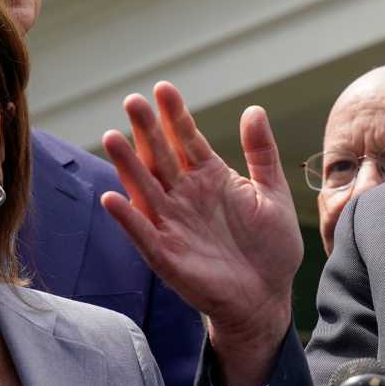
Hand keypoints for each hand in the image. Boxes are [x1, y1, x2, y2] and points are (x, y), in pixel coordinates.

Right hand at [101, 82, 303, 385]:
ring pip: (144, 188)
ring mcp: (173, 224)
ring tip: (112, 137)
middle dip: (146, 130)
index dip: (175, 115)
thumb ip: (261, 153)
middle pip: (161, 156)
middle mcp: (185, 196)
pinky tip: (113, 198)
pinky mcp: (167, 255)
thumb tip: (254, 109)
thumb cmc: (270, 247)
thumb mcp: (273, 193)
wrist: (268, 297)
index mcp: (210, 178)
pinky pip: (143, 233)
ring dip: (128, 165)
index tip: (164, 88)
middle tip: (133, 101)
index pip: (187, 139)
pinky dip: (128, 217)